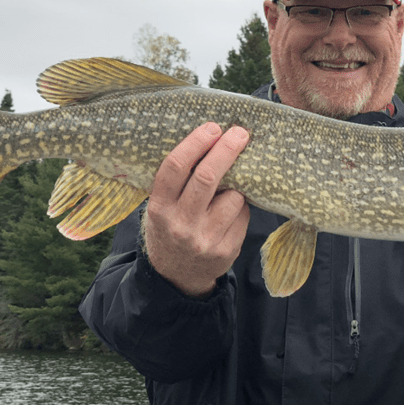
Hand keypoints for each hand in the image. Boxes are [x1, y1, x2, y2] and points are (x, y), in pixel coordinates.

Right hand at [143, 122, 250, 297]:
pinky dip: (241, 207)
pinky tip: (230, 213)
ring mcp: (205, 239)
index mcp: (159, 208)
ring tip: (228, 191)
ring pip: (234, 196)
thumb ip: (179, 182)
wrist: (176, 277)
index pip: (175, 168)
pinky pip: (244, 215)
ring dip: (237, 186)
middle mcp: (180, 224)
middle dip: (227, 150)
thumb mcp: (161, 207)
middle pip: (208, 177)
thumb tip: (211, 139)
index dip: (196, 143)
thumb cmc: (171, 229)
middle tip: (239, 133)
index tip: (212, 127)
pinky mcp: (227, 250)